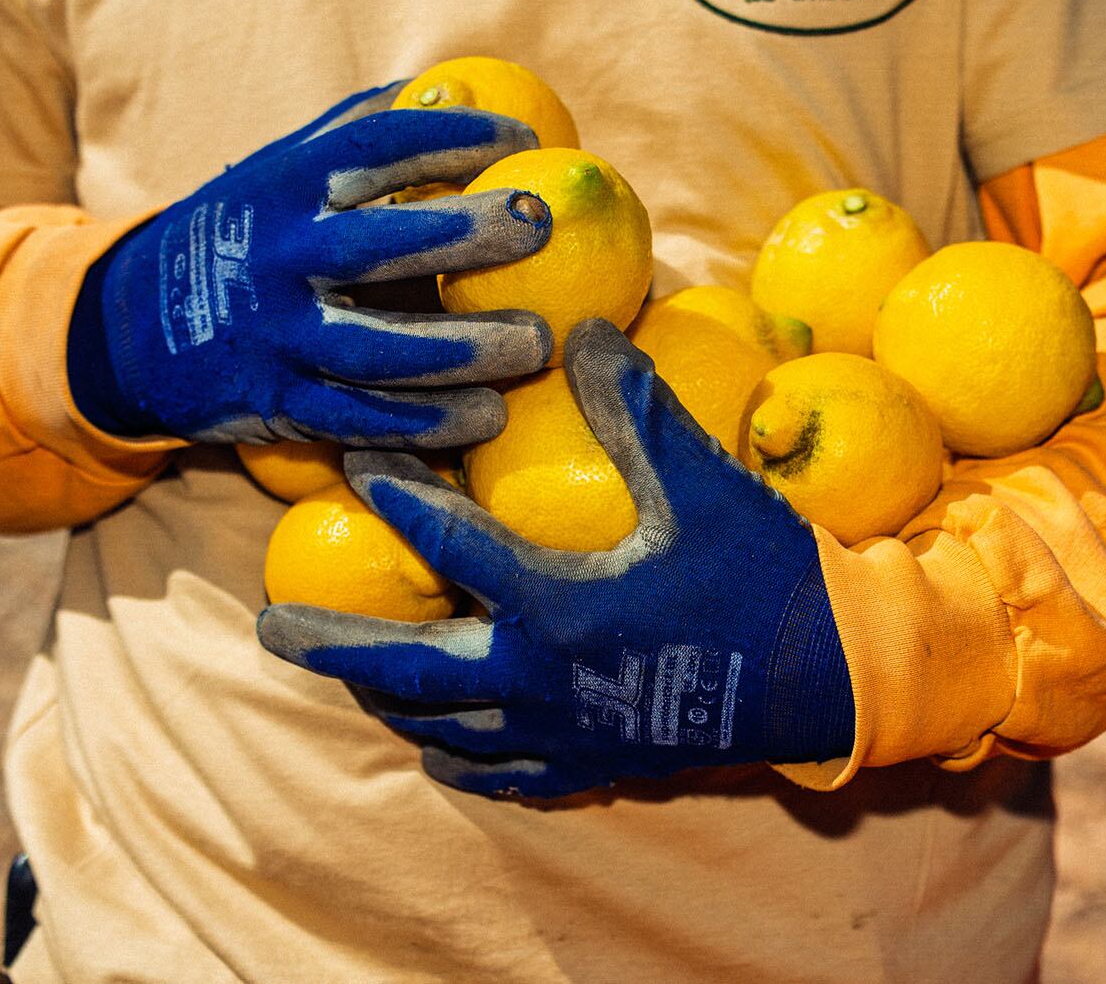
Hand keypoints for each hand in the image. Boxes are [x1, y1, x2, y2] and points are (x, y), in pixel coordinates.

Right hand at [68, 84, 552, 446]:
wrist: (132, 328)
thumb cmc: (243, 233)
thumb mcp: (279, 169)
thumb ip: (358, 129)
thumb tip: (455, 89)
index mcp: (285, 185)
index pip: (376, 147)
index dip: (454, 137)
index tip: (524, 139)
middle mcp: (276, 257)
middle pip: (379, 244)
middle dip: (467, 234)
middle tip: (540, 227)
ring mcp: (274, 335)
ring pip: (377, 351)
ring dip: (465, 351)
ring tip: (538, 343)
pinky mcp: (276, 404)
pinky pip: (359, 421)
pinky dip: (426, 424)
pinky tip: (488, 415)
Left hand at [257, 319, 856, 798]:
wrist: (832, 678)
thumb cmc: (768, 575)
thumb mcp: (704, 484)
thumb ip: (637, 410)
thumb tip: (586, 330)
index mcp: (556, 604)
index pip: (446, 544)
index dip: (394, 497)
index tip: (354, 464)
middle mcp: (540, 680)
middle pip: (407, 669)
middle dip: (334, 643)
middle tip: (273, 626)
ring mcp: (563, 734)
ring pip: (442, 730)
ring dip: (389, 699)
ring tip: (352, 674)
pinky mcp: (593, 766)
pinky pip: (500, 775)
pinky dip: (459, 760)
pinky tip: (442, 749)